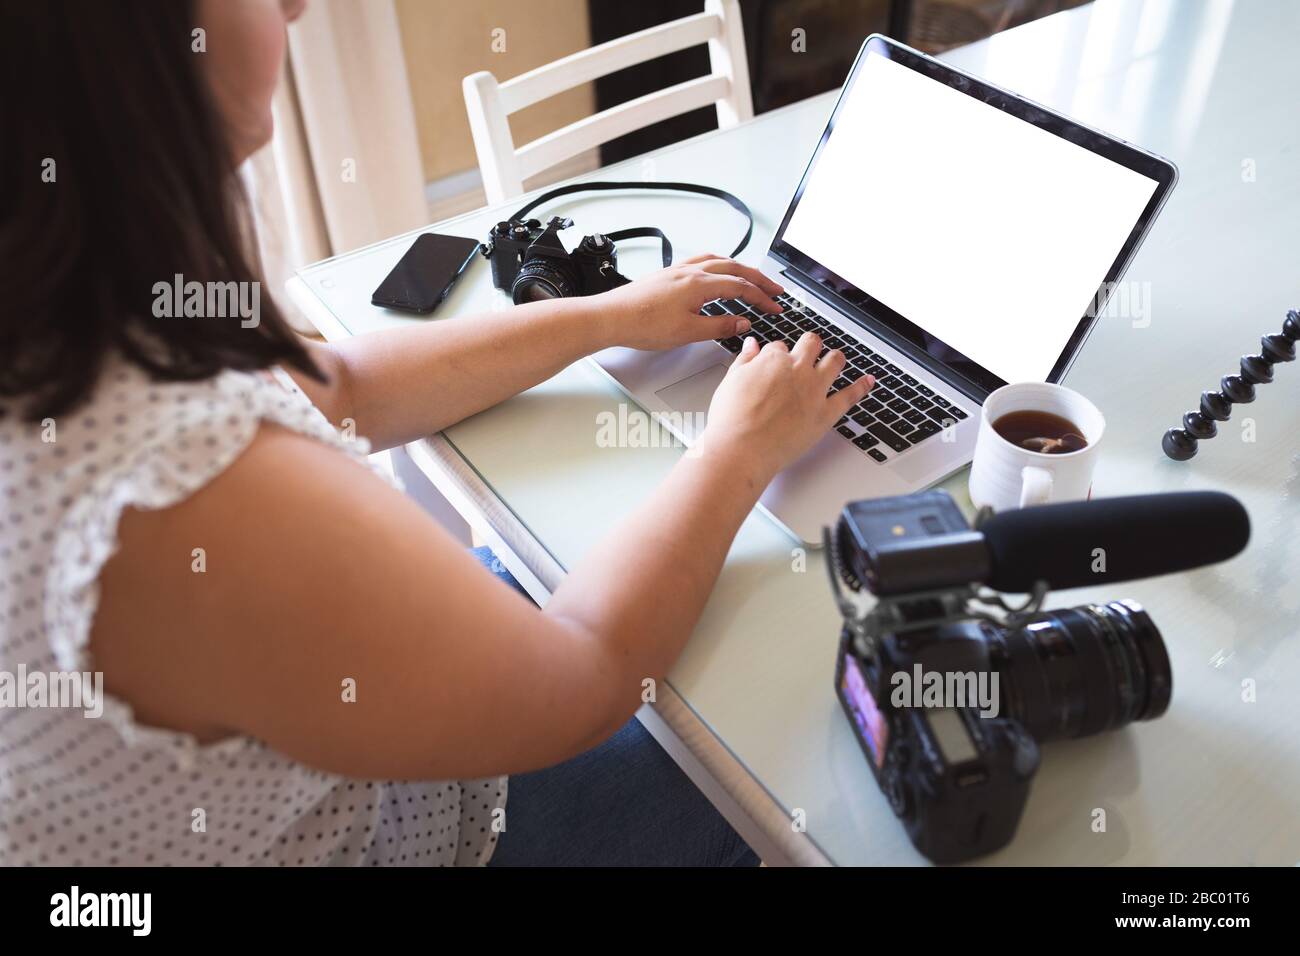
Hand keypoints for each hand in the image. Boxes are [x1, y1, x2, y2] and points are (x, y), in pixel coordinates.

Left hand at [590, 254, 783, 350]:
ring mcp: (678, 270)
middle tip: (775, 290)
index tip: (775, 307)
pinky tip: (715, 273)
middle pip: (735, 269)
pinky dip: (718, 265)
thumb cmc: (643, 324)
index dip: (762, 298)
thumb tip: (742, 323)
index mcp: (699, 284)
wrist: (611, 317)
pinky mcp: (668, 274)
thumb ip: (719, 326)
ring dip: (740, 269)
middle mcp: (690, 271)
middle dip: (759, 279)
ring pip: (718, 261)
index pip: (741, 287)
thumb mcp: (688, 332)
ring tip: (752, 278)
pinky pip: (701, 261)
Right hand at [696, 333, 875, 484]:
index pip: (779, 347)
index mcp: (772, 360)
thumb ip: (744, 360)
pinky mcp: (826, 413)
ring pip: (834, 361)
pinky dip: (862, 386)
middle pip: (811, 344)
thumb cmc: (731, 422)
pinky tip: (868, 381)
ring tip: (836, 359)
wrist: (742, 450)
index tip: (774, 364)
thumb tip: (752, 345)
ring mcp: (814, 390)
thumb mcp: (730, 382)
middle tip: (808, 351)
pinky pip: (850, 396)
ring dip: (835, 357)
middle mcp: (797, 370)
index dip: (777, 355)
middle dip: (809, 345)